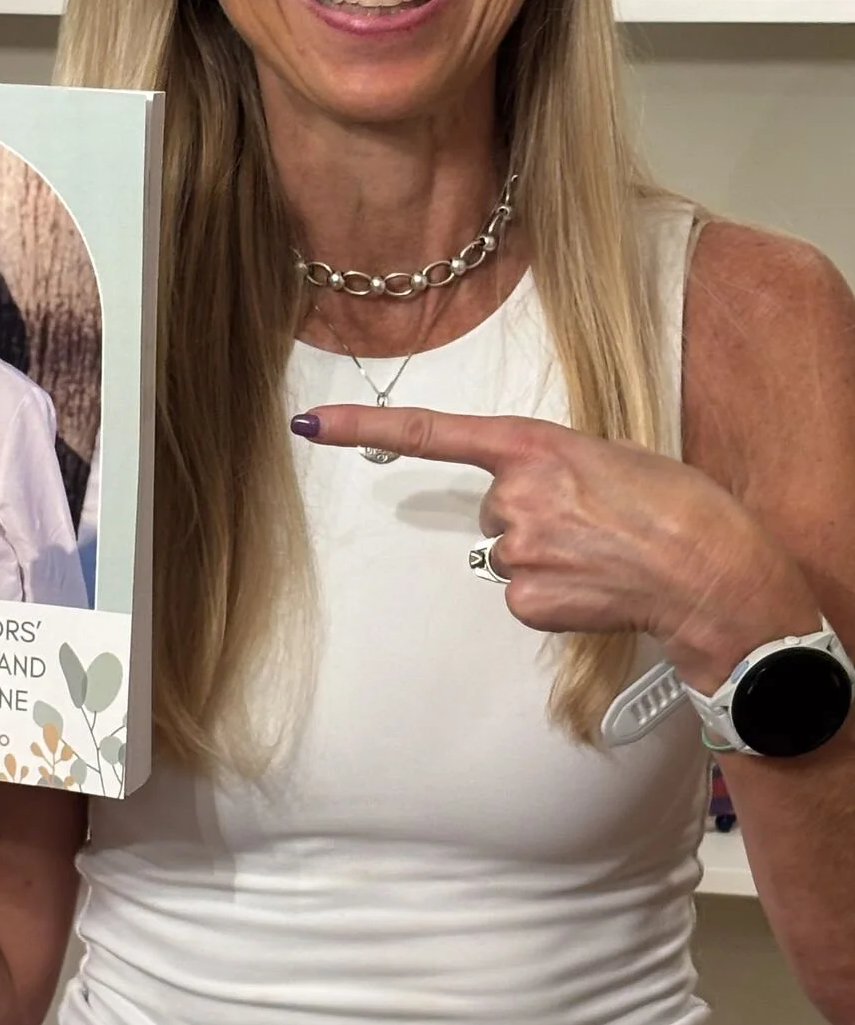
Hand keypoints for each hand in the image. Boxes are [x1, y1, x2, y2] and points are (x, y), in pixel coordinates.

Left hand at [292, 404, 817, 688]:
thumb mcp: (608, 457)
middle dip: (533, 514)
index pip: (431, 432)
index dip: (366, 428)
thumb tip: (519, 490)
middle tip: (592, 520)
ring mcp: (516, 551)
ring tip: (602, 553)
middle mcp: (514, 495)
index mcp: (533, 445)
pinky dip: (553, 593)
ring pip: (506, 553)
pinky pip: (520, 593)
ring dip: (546, 555)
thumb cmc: (676, 505)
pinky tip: (595, 587)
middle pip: (492, 508)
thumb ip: (550, 465)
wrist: (712, 573)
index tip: (312, 425)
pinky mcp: (525, 600)